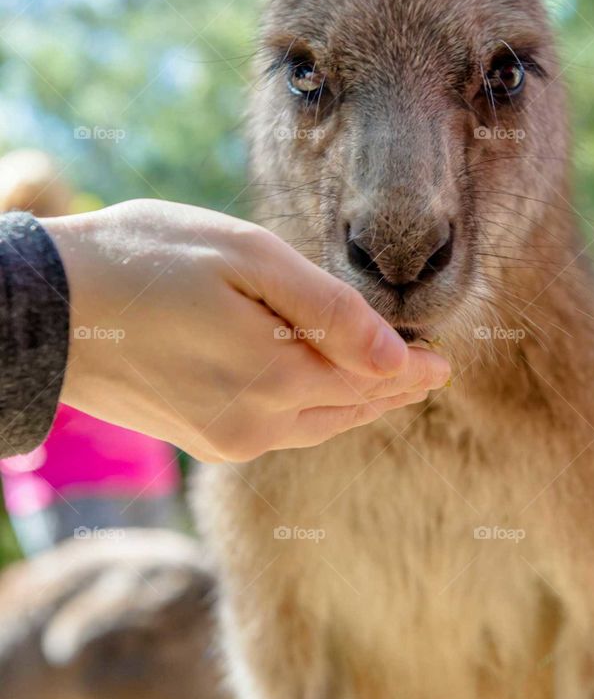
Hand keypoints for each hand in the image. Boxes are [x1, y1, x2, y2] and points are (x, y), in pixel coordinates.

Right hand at [43, 200, 449, 460]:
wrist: (44, 309)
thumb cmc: (144, 261)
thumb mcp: (247, 260)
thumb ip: (328, 310)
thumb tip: (398, 356)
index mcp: (275, 377)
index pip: (369, 378)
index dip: (410, 369)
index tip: (443, 360)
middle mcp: (256, 423)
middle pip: (347, 408)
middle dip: (389, 388)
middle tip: (426, 371)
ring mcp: (225, 438)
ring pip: (315, 424)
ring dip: (354, 403)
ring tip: (386, 384)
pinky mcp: (200, 438)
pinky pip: (278, 429)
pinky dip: (312, 410)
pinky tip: (319, 392)